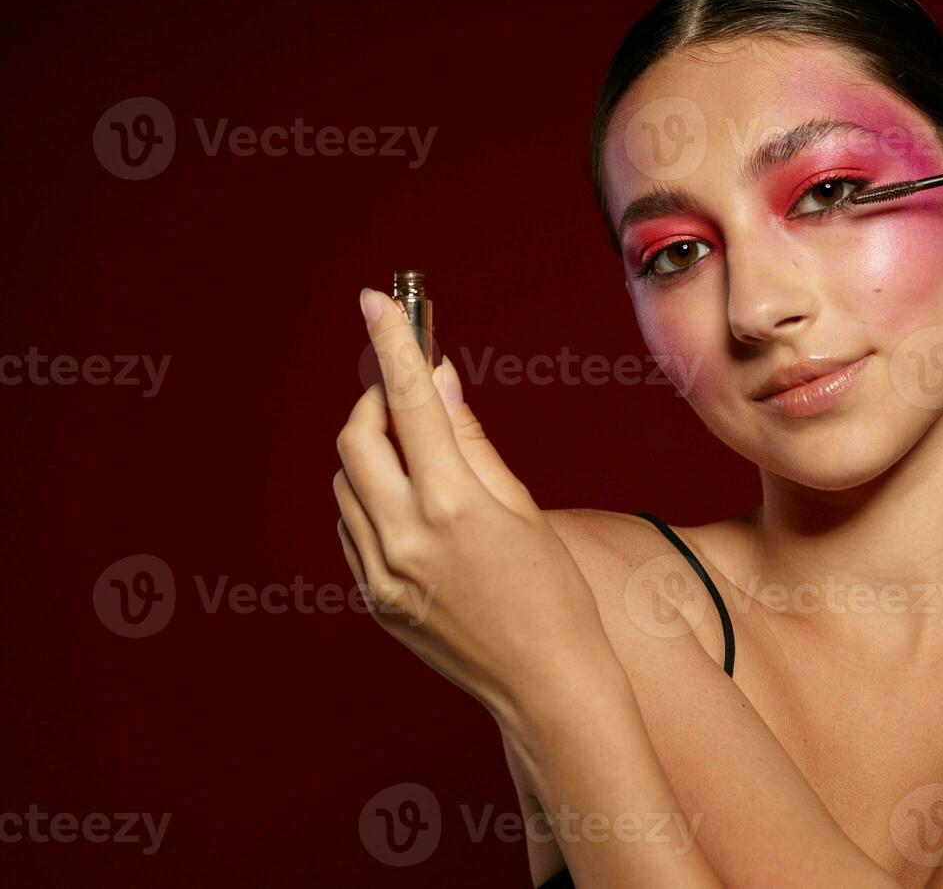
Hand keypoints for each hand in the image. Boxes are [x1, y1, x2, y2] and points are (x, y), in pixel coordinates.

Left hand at [332, 288, 607, 724]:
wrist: (546, 683)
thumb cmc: (553, 591)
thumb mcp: (521, 505)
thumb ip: (468, 439)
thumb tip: (438, 379)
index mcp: (452, 504)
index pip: (406, 401)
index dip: (391, 343)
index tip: (378, 301)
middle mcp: (404, 536)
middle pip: (356, 437)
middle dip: (376, 403)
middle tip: (408, 395)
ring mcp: (380, 572)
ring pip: (347, 482)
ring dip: (374, 454)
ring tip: (424, 461)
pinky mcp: (372, 598)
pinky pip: (351, 527)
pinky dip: (372, 500)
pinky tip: (415, 510)